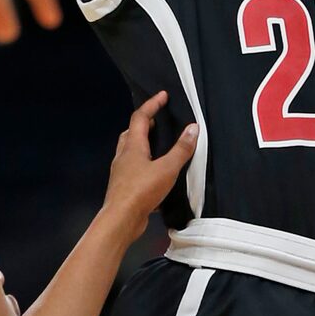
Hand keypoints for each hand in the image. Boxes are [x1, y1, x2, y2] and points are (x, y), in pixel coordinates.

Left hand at [102, 91, 198, 226]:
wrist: (121, 220)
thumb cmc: (141, 190)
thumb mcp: (167, 169)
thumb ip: (181, 150)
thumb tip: (193, 128)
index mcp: (132, 146)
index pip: (140, 117)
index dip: (152, 104)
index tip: (163, 96)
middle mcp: (124, 156)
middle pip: (131, 132)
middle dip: (145, 123)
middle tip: (159, 120)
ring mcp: (121, 172)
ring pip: (130, 151)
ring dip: (142, 143)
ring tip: (158, 144)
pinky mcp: (124, 186)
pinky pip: (133, 168)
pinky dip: (144, 162)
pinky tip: (155, 172)